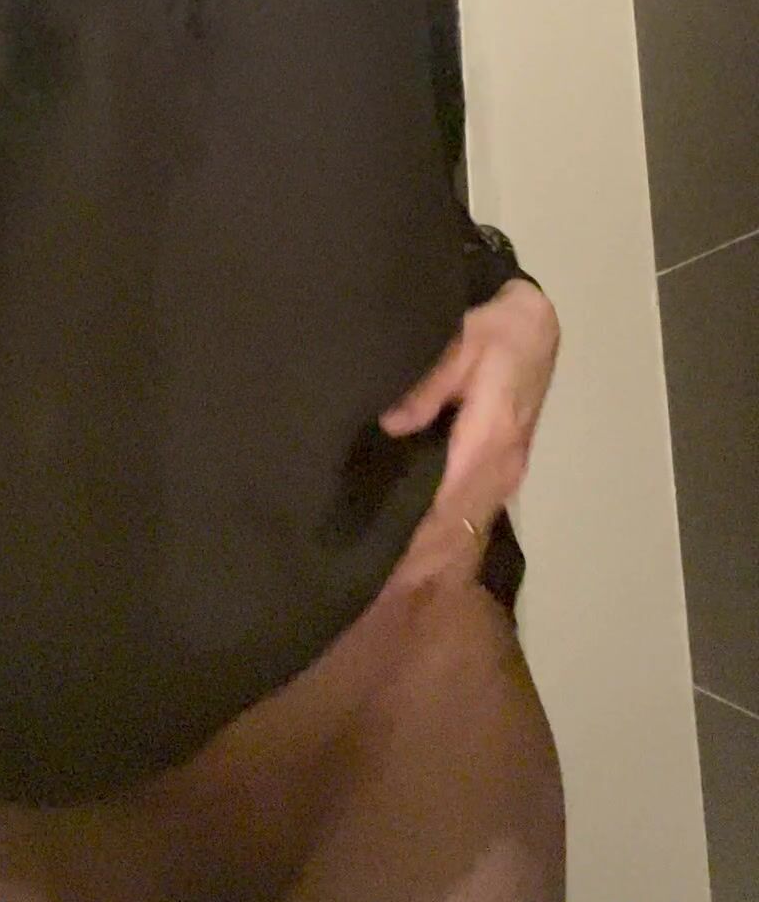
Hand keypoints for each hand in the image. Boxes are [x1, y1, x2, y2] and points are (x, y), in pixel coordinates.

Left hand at [378, 278, 560, 592]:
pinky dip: (446, 524)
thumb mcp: (459, 344)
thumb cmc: (496, 330)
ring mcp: (506, 470)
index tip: (384, 563)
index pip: (453, 504)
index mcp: (490, 440)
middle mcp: (502, 466)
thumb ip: (427, 388)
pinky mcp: (502, 465)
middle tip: (368, 577)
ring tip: (382, 566)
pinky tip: (411, 535)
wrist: (534, 325)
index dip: (421, 537)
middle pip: (460, 523)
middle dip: (420, 552)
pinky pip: (471, 505)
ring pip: (467, 519)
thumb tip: (390, 427)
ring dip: (434, 543)